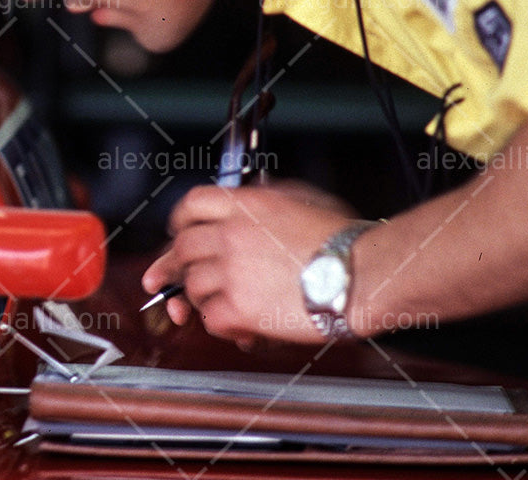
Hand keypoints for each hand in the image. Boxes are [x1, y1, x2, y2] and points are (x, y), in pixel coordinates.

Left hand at [142, 180, 356, 344]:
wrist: (361, 273)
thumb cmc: (344, 240)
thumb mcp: (303, 199)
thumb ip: (267, 199)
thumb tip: (252, 203)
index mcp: (246, 205)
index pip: (192, 204)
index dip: (180, 220)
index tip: (176, 233)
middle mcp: (231, 233)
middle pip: (182, 247)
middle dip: (172, 266)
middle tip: (166, 281)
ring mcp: (231, 270)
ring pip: (192, 286)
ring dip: (204, 299)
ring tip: (225, 305)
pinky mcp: (237, 307)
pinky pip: (211, 318)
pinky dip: (221, 325)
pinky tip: (241, 328)